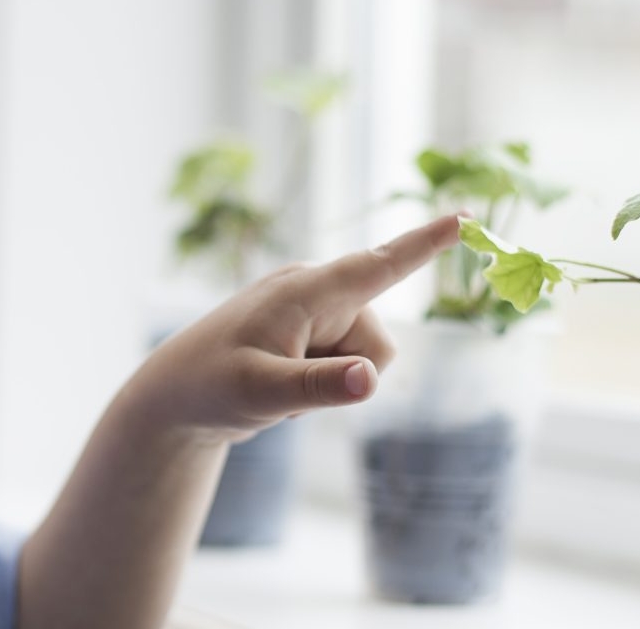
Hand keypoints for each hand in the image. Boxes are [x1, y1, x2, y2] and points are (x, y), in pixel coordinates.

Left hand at [120, 214, 462, 441]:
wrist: (172, 399)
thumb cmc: (209, 388)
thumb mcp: (263, 393)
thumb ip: (319, 386)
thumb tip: (370, 380)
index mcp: (305, 290)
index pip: (379, 264)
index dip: (426, 243)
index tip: (467, 217)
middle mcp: (315, 291)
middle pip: (379, 341)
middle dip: (353, 375)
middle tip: (289, 388)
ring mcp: (312, 311)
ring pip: (367, 358)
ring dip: (335, 382)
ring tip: (280, 386)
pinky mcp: (309, 330)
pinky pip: (346, 364)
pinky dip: (323, 383)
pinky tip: (281, 386)